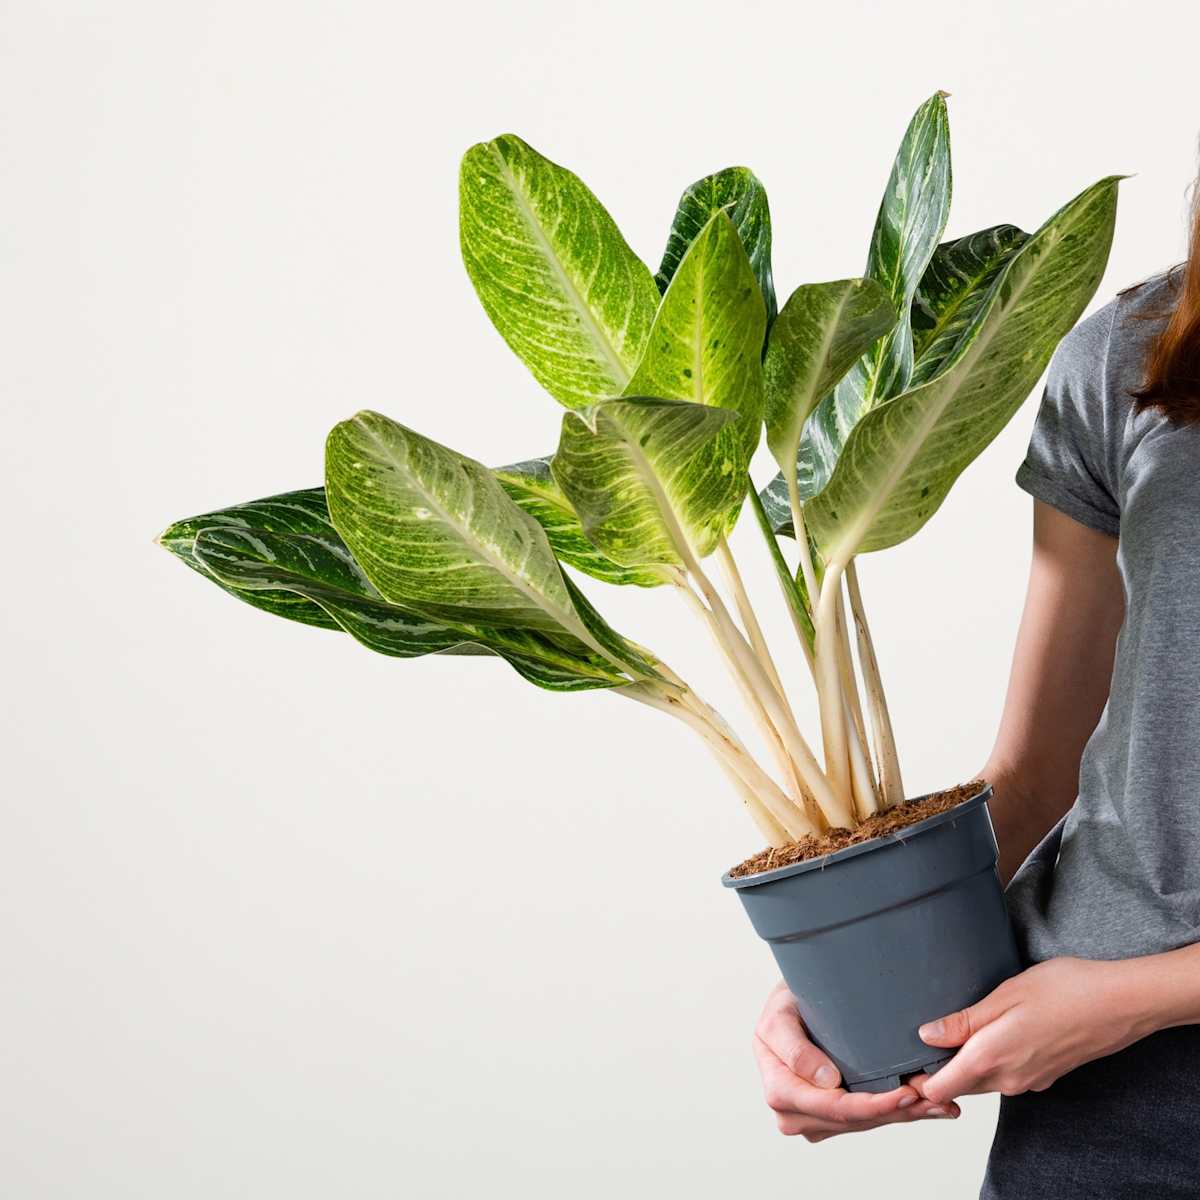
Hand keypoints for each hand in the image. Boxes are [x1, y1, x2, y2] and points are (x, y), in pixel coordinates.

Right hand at [754, 981, 959, 1140]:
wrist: (787, 1007)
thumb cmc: (783, 1008)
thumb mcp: (778, 1017)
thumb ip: (794, 1049)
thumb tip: (826, 1081)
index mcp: (780, 1091)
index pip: (832, 1107)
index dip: (872, 1104)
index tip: (907, 1092)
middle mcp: (794, 1114)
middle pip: (854, 1121)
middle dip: (897, 1111)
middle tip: (937, 1099)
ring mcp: (814, 1119)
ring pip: (866, 1124)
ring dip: (905, 1115)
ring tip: (941, 1103)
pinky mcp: (831, 1118)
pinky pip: (867, 1120)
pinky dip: (898, 1113)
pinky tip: (926, 1107)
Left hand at [911, 957, 1155, 1103]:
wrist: (1119, 1004)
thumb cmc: (1064, 991)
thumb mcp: (1004, 996)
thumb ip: (963, 1022)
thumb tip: (926, 1036)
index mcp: (991, 1059)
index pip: (940, 1089)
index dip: (917, 1080)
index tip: (903, 1060)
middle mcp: (1008, 1080)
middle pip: (959, 1085)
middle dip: (938, 1070)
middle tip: (922, 1040)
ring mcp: (1029, 1081)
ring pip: (983, 1079)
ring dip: (966, 1063)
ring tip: (954, 1031)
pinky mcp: (1045, 1075)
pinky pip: (1007, 1073)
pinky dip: (992, 1059)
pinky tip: (995, 1031)